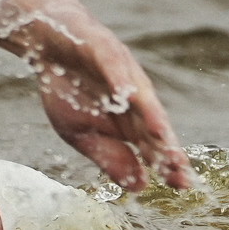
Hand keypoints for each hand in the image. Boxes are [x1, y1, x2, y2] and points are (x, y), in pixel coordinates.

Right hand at [28, 10, 193, 190]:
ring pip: (141, 97)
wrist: (48, 43)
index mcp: (129, 122)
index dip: (166, 164)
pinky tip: (125, 95)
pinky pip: (114, 66)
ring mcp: (122, 73)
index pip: (152, 147)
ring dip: (152, 115)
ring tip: (162, 135)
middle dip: (166, 145)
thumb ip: (110, 158)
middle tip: (180, 168)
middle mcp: (133, 99)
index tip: (180, 186)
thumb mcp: (81, 134)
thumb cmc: (67, 89)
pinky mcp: (105, 49)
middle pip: (154, 125)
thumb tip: (139, 186)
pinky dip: (119, 79)